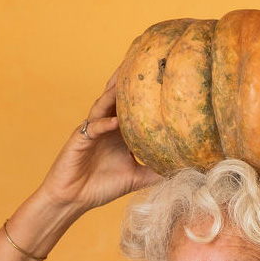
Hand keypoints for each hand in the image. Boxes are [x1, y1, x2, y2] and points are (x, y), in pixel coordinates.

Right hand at [38, 68, 160, 215]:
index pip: (134, 107)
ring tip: (127, 80)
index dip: (145, 93)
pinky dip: (104, 124)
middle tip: (143, 61)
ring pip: (103, 105)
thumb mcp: (137, 178)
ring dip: (114, 94)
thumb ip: (157, 172)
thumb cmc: (102, 186)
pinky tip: (116, 122)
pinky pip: (93, 127)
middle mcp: (107, 125)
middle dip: (128, 81)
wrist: (74, 199)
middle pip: (117, 98)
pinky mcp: (80, 139)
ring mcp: (93, 130)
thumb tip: (185, 171)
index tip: (162, 78)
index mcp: (120, 132)